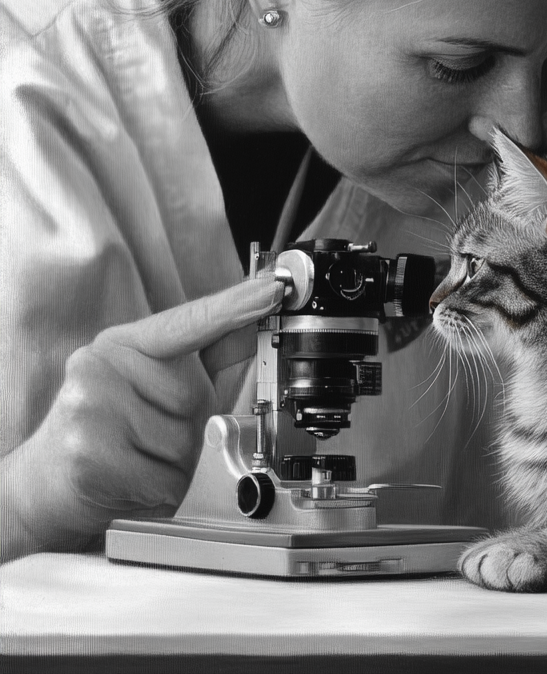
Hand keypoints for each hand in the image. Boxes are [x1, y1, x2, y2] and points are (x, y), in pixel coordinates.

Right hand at [2, 276, 283, 557]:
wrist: (41, 488)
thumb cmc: (108, 434)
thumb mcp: (156, 390)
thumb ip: (207, 361)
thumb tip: (255, 330)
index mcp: (123, 344)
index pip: (190, 321)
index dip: (236, 306)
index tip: (274, 288)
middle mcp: (102, 365)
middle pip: (195, 394)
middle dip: (189, 425)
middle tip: (150, 438)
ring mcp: (90, 407)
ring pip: (183, 439)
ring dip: (173, 462)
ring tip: (136, 461)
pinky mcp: (89, 453)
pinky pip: (163, 477)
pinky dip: (158, 491)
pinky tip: (127, 483)